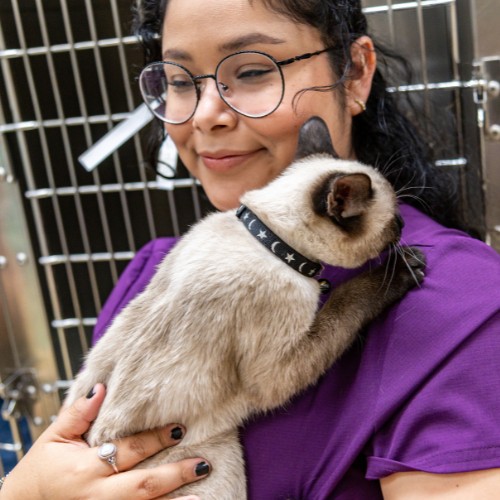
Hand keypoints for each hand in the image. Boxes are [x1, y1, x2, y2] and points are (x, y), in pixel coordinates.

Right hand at [0, 384, 209, 499]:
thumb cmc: (38, 473)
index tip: (179, 428)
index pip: (127, 451)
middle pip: (142, 485)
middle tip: (202, 463)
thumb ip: (78, 414)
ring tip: (200, 494)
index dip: (154, 439)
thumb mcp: (53, 439)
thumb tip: (101, 388)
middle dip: (174, 475)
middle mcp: (96, 496)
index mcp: (84, 469)